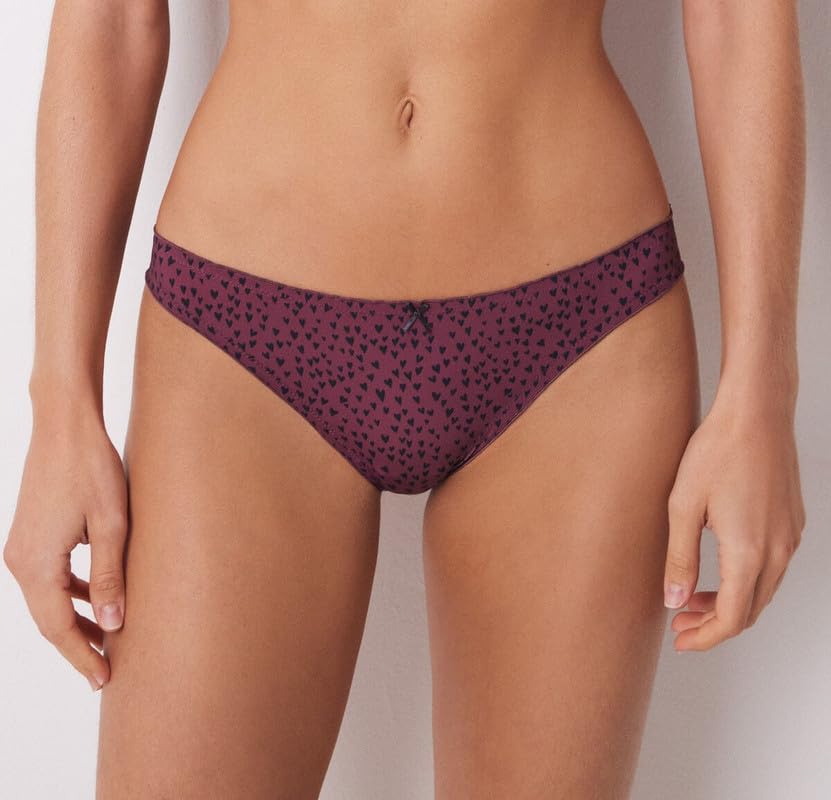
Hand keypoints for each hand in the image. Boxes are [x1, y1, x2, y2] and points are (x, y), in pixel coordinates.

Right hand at [3, 408, 127, 689]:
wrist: (65, 426)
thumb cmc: (92, 470)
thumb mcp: (111, 526)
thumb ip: (109, 578)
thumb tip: (112, 625)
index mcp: (36, 565)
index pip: (59, 627)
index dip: (82, 656)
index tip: (104, 679)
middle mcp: (20, 561)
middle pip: (48, 618)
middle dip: (78, 644)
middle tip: (107, 669)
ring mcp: (21, 547)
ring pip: (47, 599)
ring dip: (75, 618)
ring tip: (107, 636)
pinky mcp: (30, 534)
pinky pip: (48, 577)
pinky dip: (70, 593)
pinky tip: (95, 596)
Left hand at [663, 393, 805, 650]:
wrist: (755, 413)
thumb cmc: (716, 451)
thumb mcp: (683, 507)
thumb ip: (679, 559)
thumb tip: (674, 600)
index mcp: (749, 552)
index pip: (732, 618)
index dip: (706, 637)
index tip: (680, 640)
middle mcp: (778, 550)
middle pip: (751, 609)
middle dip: (714, 623)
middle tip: (679, 621)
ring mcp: (790, 535)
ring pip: (763, 589)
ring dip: (730, 601)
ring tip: (692, 597)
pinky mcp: (792, 521)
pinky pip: (773, 566)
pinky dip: (746, 580)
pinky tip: (718, 568)